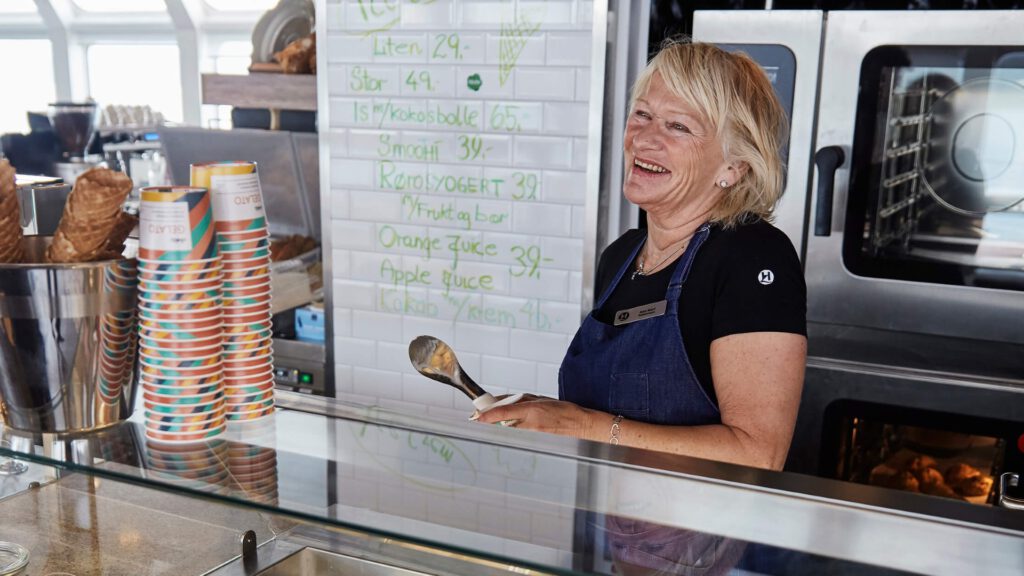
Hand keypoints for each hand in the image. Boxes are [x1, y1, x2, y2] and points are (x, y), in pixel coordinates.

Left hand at [473, 397, 599, 439]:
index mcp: (532, 410)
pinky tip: (509, 419)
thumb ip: (521, 400)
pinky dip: (509, 423)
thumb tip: (504, 401)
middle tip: (477, 414)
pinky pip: (516, 428)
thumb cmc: (563, 409)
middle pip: (502, 419)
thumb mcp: (540, 399)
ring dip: (498, 419)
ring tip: (491, 414)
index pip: (504, 412)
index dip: (488, 415)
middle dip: (489, 415)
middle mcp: (530, 422)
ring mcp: (531, 431)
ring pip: (507, 424)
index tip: (476, 417)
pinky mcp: (533, 436)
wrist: (579, 424)